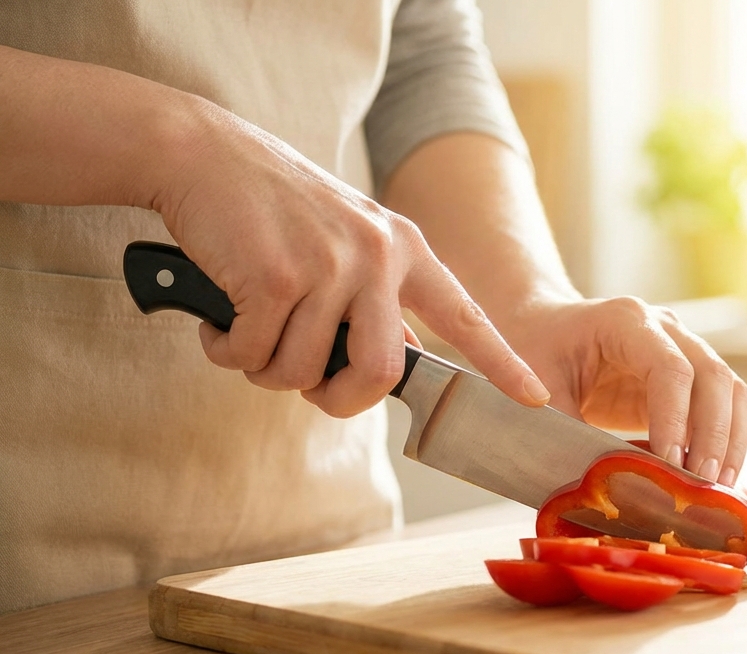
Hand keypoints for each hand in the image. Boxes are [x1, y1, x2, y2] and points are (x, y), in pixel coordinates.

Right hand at [156, 101, 548, 416]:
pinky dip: (226, 351)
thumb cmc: (272, 210)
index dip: (501, 363)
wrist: (203, 153)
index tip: (534, 398)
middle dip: (335, 397)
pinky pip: (253, 356)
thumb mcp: (346, 241)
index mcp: (404, 249)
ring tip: (247, 328)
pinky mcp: (275, 277)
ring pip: (302, 372)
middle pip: (377, 373)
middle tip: (304, 384)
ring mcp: (329, 265)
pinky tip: (218, 319)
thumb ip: (374, 298)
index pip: (465, 317)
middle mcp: (377, 255)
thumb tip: (387, 366)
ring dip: (264, 368)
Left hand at [499, 298, 746, 486]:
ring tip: (718, 489)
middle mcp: (665, 328)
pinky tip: (717, 481)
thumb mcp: (538, 389)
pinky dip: (727, 442)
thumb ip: (569, 432)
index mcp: (625, 320)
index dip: (676, 420)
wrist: (542, 326)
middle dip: (714, 436)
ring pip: (731, 390)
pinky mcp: (690, 377)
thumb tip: (606, 488)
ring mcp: (684, 348)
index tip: (671, 466)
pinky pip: (725, 406)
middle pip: (714, 376)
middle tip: (703, 486)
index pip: (670, 369)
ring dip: (730, 441)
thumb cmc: (535, 350)